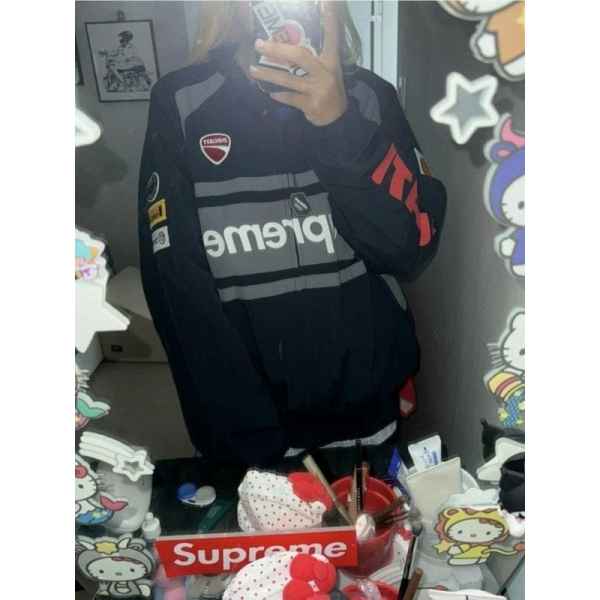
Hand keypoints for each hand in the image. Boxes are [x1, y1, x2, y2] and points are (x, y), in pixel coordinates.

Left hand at [249, 1, 346, 126]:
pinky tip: (270, 93)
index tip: (326, 0)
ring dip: (268, 75)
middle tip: (259, 43)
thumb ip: (315, 56)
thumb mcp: (328, 69)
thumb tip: (290, 42)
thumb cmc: (329, 89)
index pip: (331, 35)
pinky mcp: (310, 105)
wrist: (337, 118)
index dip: (329, 18)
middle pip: (299, 56)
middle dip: (277, 49)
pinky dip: (279, 96)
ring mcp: (318, 89)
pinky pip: (290, 98)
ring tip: (252, 70)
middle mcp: (325, 72)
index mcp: (331, 60)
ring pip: (288, 79)